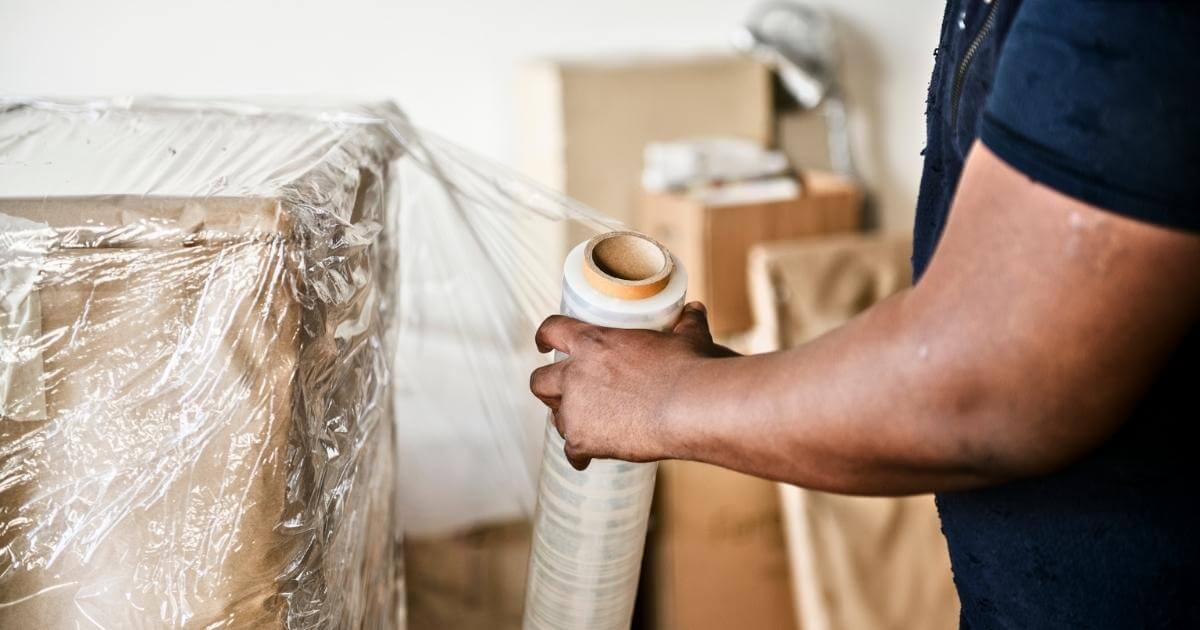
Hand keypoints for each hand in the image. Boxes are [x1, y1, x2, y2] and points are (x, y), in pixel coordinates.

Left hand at [529, 301, 738, 469]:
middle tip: (562, 395)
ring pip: (556, 419)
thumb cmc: (689, 368)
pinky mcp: (582, 440)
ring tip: (586, 428)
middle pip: (539, 381)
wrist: (690, 407)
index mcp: (593, 342)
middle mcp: (575, 374)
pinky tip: (587, 458)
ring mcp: (575, 409)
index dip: (545, 337)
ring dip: (569, 422)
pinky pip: (571, 451)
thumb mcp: (688, 338)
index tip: (543, 344)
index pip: (552, 330)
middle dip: (548, 389)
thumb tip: (695, 310)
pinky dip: (579, 455)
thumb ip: (686, 323)